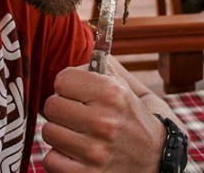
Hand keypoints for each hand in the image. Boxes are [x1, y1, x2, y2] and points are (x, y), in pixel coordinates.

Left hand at [41, 64, 164, 171]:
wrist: (154, 158)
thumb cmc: (132, 118)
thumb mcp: (124, 87)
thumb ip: (101, 65)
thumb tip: (83, 41)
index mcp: (112, 93)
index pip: (62, 79)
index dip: (68, 85)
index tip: (76, 92)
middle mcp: (104, 121)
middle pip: (51, 106)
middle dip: (62, 109)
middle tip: (76, 114)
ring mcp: (95, 151)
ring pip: (48, 132)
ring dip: (60, 134)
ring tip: (78, 134)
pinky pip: (50, 161)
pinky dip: (59, 158)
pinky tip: (75, 153)